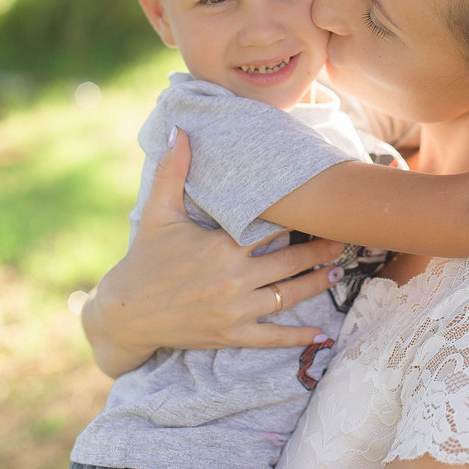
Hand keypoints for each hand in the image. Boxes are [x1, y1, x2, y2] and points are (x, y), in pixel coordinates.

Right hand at [84, 130, 342, 374]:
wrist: (124, 312)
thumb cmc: (144, 258)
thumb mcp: (157, 211)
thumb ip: (173, 170)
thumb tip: (178, 129)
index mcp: (222, 245)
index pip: (271, 228)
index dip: (299, 218)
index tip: (321, 207)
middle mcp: (234, 278)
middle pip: (289, 262)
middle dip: (318, 251)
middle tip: (344, 240)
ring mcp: (234, 310)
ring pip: (286, 297)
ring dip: (316, 284)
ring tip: (337, 272)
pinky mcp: (230, 336)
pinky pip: (271, 338)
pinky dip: (297, 337)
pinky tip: (320, 334)